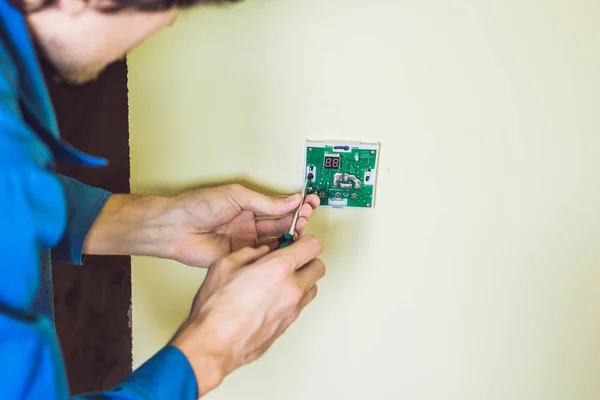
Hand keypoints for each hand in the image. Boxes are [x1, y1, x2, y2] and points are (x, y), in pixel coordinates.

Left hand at [166, 184, 319, 267]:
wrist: (175, 227)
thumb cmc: (197, 206)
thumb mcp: (237, 196)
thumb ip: (265, 202)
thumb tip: (289, 200)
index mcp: (248, 207)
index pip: (278, 207)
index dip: (294, 206)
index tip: (308, 202)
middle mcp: (248, 225)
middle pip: (280, 225)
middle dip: (296, 220)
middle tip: (306, 217)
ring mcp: (245, 242)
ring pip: (274, 242)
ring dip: (289, 236)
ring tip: (300, 230)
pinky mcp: (239, 258)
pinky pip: (262, 258)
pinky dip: (275, 254)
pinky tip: (284, 249)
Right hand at [170, 235, 324, 395]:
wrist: (214, 344)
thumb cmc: (217, 308)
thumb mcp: (225, 265)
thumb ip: (248, 253)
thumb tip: (260, 251)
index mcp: (279, 268)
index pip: (313, 246)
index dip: (306, 241)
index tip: (296, 242)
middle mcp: (292, 289)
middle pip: (319, 267)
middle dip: (308, 260)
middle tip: (291, 259)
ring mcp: (292, 310)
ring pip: (313, 288)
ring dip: (303, 280)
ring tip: (281, 280)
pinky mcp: (287, 326)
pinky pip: (300, 306)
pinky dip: (292, 298)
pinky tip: (273, 298)